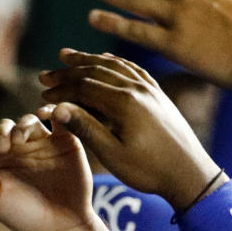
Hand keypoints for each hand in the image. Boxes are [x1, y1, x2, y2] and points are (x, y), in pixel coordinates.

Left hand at [0, 113, 107, 230]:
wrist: (61, 226)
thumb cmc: (25, 217)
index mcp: (1, 162)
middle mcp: (21, 150)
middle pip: (7, 126)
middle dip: (2, 131)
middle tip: (3, 147)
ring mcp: (43, 145)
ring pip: (29, 121)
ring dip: (21, 124)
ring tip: (19, 139)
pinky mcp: (66, 142)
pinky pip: (60, 119)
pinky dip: (53, 110)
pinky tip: (43, 114)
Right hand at [39, 49, 222, 210]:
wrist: (189, 173)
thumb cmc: (149, 170)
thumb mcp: (112, 154)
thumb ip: (85, 128)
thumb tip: (58, 108)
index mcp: (124, 102)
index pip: (84, 86)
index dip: (60, 90)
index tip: (42, 94)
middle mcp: (137, 88)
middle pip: (96, 71)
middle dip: (68, 72)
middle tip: (45, 74)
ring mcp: (150, 88)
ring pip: (113, 65)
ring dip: (88, 60)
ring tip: (68, 57)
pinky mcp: (157, 94)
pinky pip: (132, 69)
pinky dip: (113, 61)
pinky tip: (105, 59)